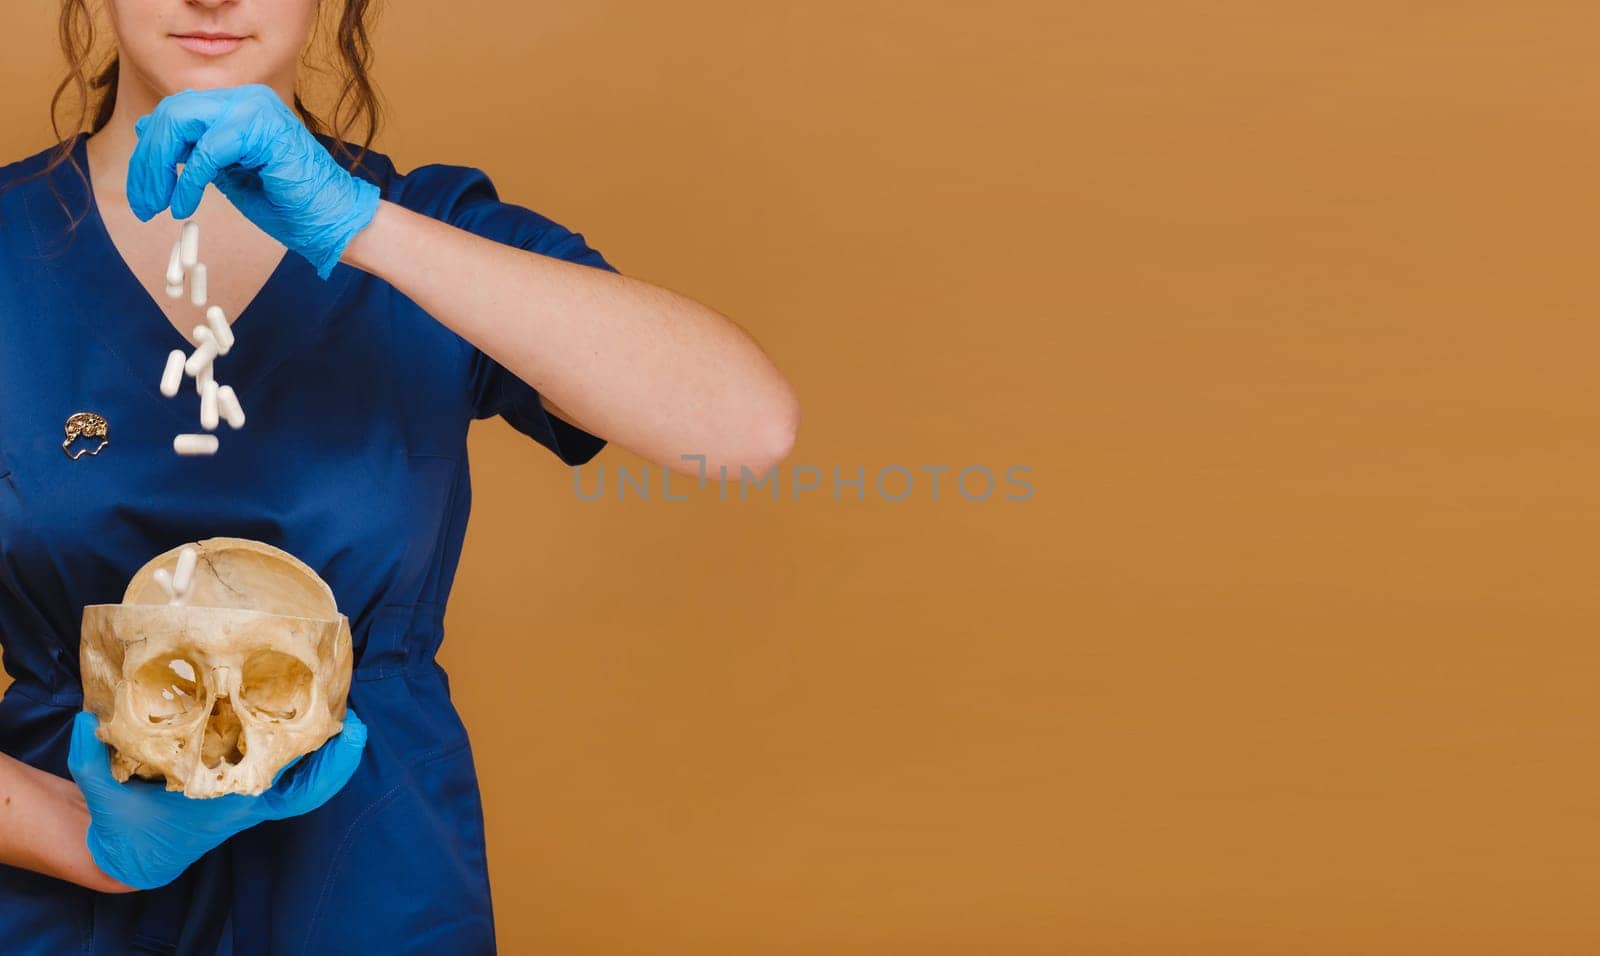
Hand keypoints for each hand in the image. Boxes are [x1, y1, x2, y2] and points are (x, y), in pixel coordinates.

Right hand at [67, 708, 367, 890]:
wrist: (129, 854)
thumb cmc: (121, 821)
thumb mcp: (101, 789)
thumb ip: (90, 756)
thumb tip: (87, 719)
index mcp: (224, 803)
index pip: (287, 787)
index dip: (324, 766)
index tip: (345, 733)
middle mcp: (246, 801)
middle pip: (309, 781)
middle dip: (335, 752)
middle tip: (353, 713)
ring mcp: (250, 798)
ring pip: (304, 779)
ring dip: (325, 749)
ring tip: (341, 707)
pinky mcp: (245, 792)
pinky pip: (288, 776)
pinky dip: (304, 753)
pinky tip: (306, 715)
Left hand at [126, 84, 380, 278]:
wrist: (331, 220)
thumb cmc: (288, 202)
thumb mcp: (228, 173)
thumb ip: (195, 151)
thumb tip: (147, 130)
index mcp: (240, 104)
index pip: (177, 112)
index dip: (151, 150)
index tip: (144, 191)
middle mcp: (247, 97)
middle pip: (172, 113)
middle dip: (148, 160)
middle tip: (143, 202)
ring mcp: (256, 108)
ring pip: (181, 123)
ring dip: (160, 168)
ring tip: (158, 205)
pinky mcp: (261, 129)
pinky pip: (207, 151)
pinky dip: (189, 182)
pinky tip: (183, 206)